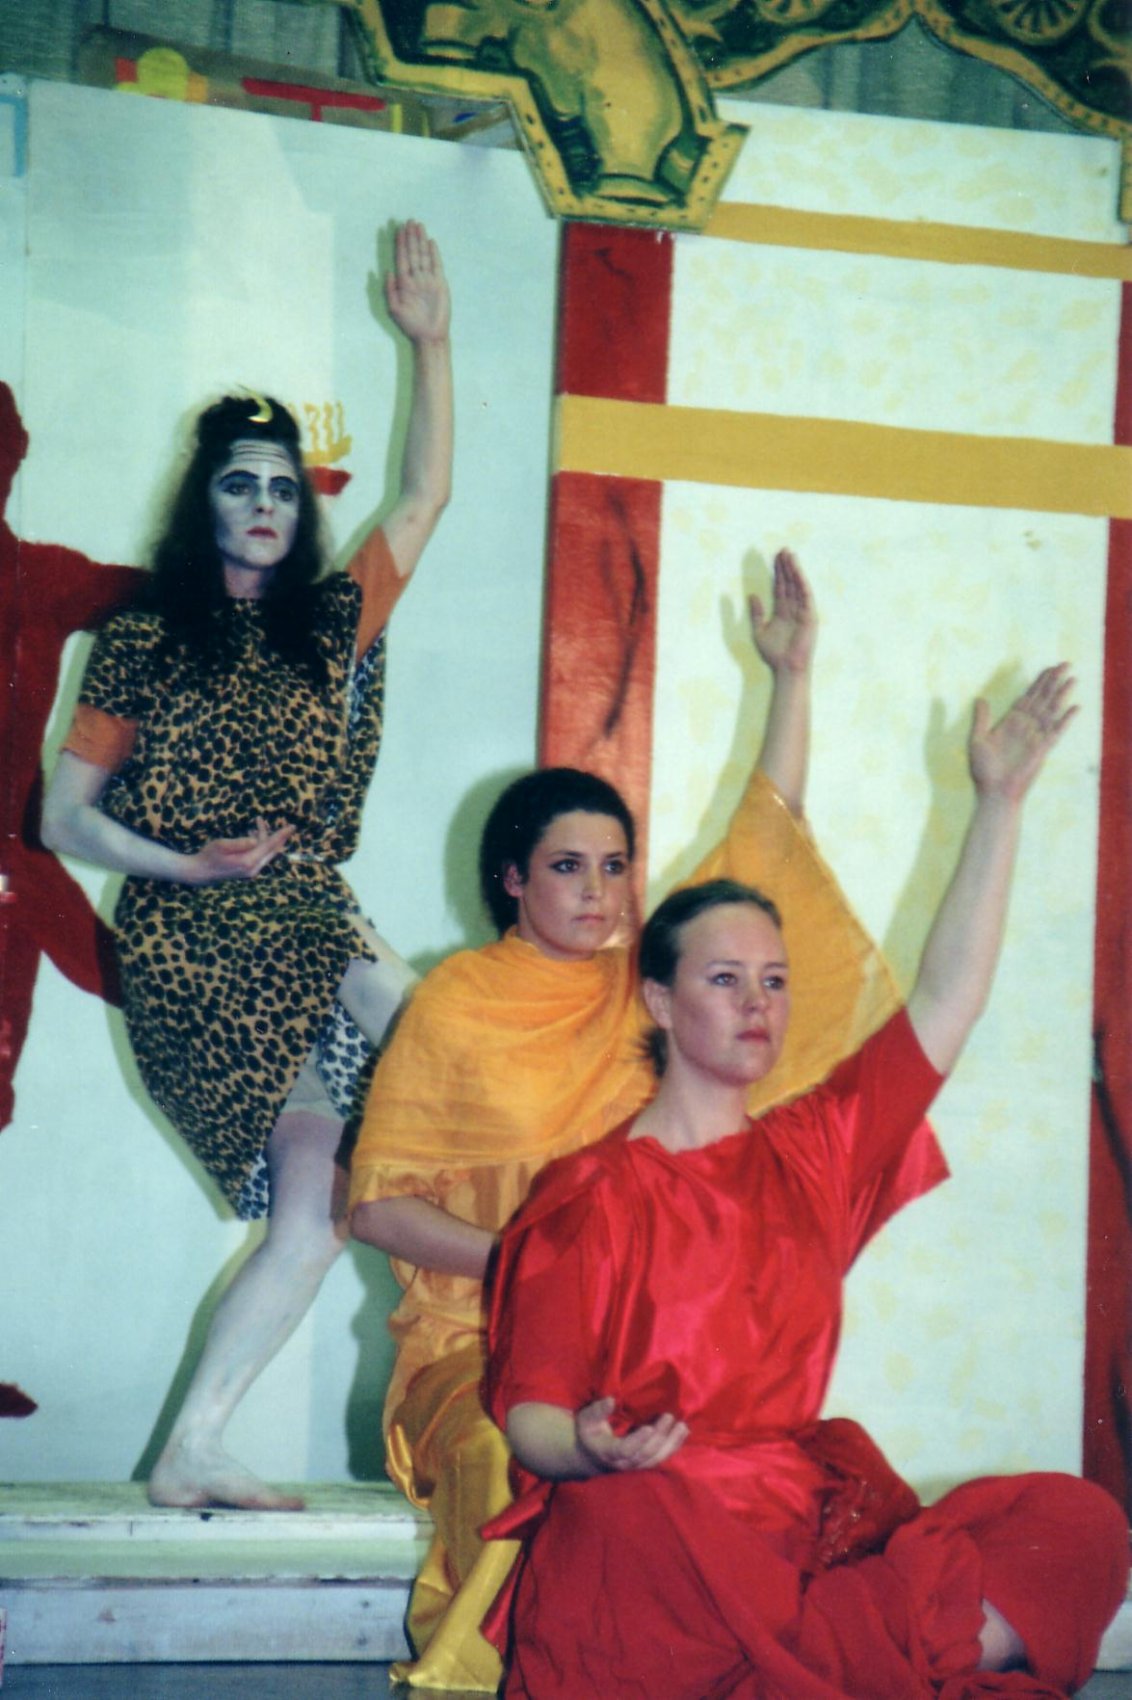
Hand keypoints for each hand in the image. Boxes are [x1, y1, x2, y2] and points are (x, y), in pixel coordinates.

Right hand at [184, 818, 294, 884]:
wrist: (201, 872)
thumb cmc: (209, 856)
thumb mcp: (221, 845)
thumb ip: (239, 843)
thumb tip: (255, 840)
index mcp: (248, 861)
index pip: (269, 846)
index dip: (281, 835)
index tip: (292, 827)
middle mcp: (253, 868)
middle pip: (272, 850)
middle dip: (276, 836)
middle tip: (285, 825)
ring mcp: (252, 871)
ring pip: (266, 852)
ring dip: (264, 838)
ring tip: (258, 823)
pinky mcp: (249, 870)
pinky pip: (260, 855)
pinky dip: (260, 844)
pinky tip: (253, 835)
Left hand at [384, 220, 449, 345]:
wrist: (429, 336)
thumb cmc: (410, 324)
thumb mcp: (394, 308)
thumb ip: (390, 289)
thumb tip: (387, 271)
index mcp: (403, 282)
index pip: (401, 258)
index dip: (400, 243)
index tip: (399, 229)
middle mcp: (416, 278)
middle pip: (412, 253)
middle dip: (410, 237)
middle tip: (409, 221)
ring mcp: (428, 280)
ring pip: (423, 255)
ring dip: (421, 240)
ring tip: (419, 225)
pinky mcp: (440, 284)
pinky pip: (436, 265)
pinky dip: (434, 253)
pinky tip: (430, 242)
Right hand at [575, 1396, 688, 1474]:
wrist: (590, 1455)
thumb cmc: (590, 1433)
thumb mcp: (588, 1420)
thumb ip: (598, 1411)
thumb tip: (611, 1400)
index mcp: (608, 1452)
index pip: (625, 1449)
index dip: (637, 1441)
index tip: (649, 1427)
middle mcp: (623, 1463)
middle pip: (645, 1453)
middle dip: (659, 1436)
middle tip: (669, 1417)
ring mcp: (635, 1466)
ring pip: (655, 1459)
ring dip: (670, 1444)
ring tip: (682, 1427)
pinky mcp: (643, 1464)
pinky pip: (660, 1458)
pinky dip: (672, 1447)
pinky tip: (682, 1434)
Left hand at [749, 549, 816, 674]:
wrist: (785, 668)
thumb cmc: (773, 654)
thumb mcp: (758, 630)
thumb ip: (756, 613)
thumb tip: (751, 595)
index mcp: (781, 611)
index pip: (779, 587)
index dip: (777, 573)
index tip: (774, 558)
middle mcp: (793, 609)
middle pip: (789, 583)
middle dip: (785, 567)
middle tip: (782, 550)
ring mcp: (802, 611)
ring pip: (797, 586)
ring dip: (794, 570)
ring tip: (789, 555)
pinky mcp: (810, 616)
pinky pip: (806, 595)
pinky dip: (802, 583)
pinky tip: (797, 571)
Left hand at [969, 664, 1077, 802]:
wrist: (993, 793)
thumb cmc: (983, 771)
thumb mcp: (977, 740)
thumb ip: (981, 719)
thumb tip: (980, 698)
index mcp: (1011, 723)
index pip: (1028, 697)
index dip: (1038, 683)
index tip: (1048, 669)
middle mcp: (1026, 727)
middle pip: (1043, 699)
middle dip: (1053, 681)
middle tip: (1065, 664)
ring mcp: (1035, 737)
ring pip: (1051, 710)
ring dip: (1061, 694)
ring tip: (1072, 678)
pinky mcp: (1042, 749)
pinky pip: (1056, 731)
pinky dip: (1065, 719)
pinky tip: (1075, 707)